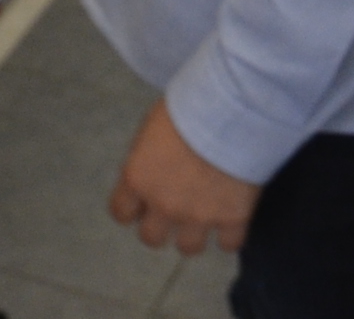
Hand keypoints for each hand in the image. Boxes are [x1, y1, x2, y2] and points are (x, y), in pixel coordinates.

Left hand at [107, 100, 258, 253]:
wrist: (230, 109)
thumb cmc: (187, 106)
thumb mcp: (152, 127)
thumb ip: (147, 158)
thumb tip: (150, 169)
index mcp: (138, 179)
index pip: (121, 212)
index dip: (132, 208)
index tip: (142, 202)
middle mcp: (164, 204)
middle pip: (151, 238)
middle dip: (161, 226)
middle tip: (174, 209)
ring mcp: (198, 216)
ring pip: (188, 248)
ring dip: (193, 234)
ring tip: (204, 216)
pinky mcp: (232, 219)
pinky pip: (229, 244)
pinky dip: (230, 234)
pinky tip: (231, 217)